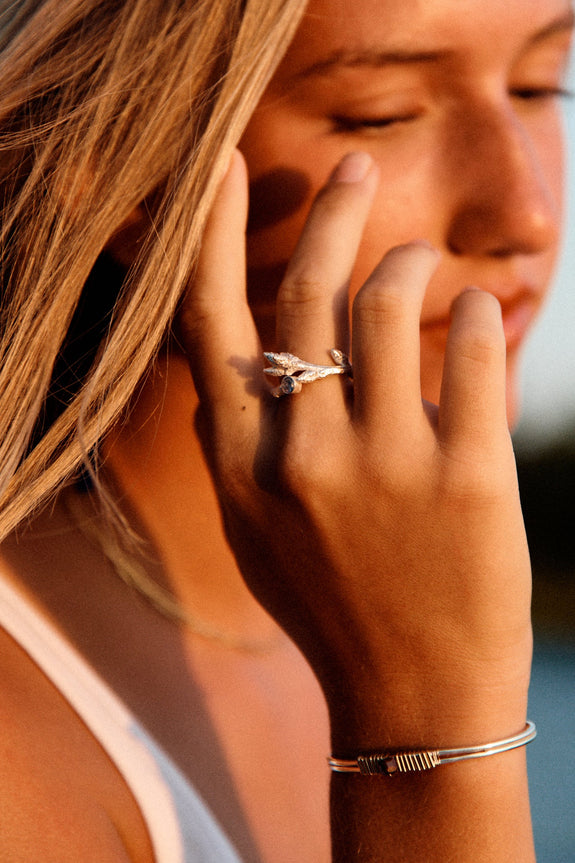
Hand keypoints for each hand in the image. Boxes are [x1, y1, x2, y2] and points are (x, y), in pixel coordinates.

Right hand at [179, 150, 531, 749]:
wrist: (413, 701)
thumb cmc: (333, 607)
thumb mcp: (257, 533)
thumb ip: (241, 447)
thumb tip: (242, 365)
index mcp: (242, 469)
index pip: (209, 325)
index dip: (210, 236)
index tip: (221, 167)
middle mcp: (301, 457)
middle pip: (306, 295)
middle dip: (333, 214)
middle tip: (355, 169)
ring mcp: (384, 467)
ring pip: (388, 307)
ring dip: (407, 265)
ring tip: (418, 264)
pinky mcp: (466, 480)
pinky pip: (470, 354)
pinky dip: (474, 315)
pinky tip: (476, 311)